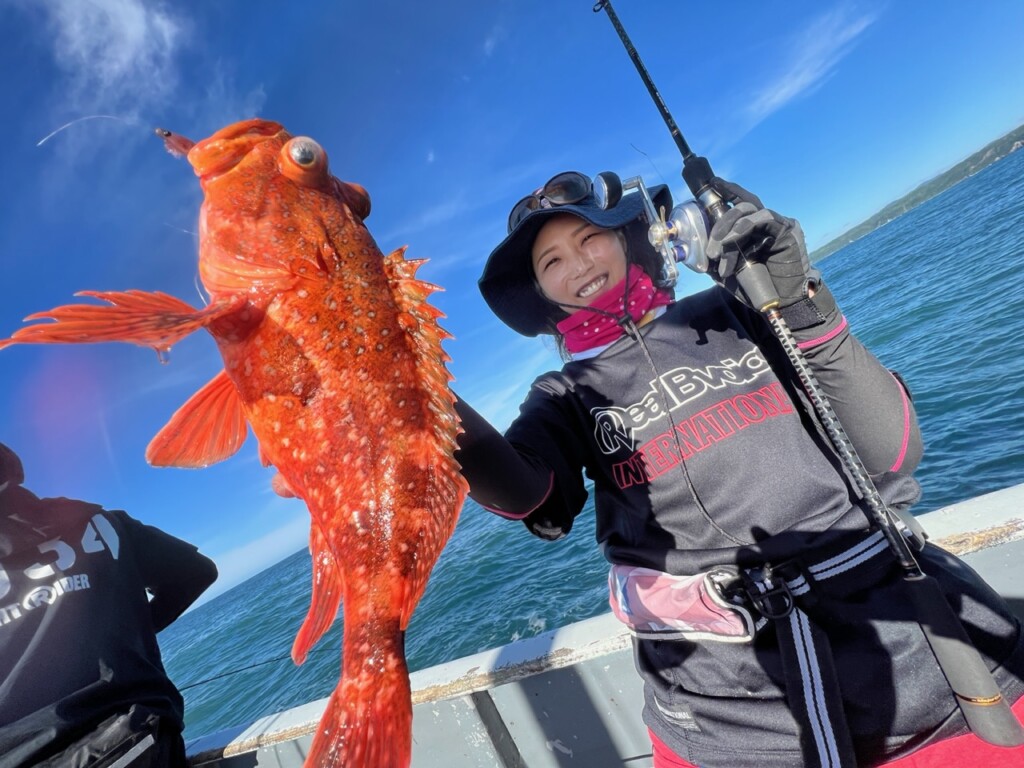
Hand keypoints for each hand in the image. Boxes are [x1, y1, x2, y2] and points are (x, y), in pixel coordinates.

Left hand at [705, 180, 818, 307]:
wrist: (784, 302)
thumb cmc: (759, 288)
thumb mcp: (729, 272)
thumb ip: (717, 259)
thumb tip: (697, 252)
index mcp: (754, 229)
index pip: (740, 203)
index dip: (727, 191)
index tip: (712, 184)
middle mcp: (766, 223)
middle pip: (739, 207)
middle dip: (719, 224)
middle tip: (709, 250)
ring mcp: (778, 224)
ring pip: (748, 211)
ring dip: (728, 230)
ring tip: (717, 252)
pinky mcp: (787, 229)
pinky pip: (763, 218)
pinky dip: (744, 227)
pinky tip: (732, 241)